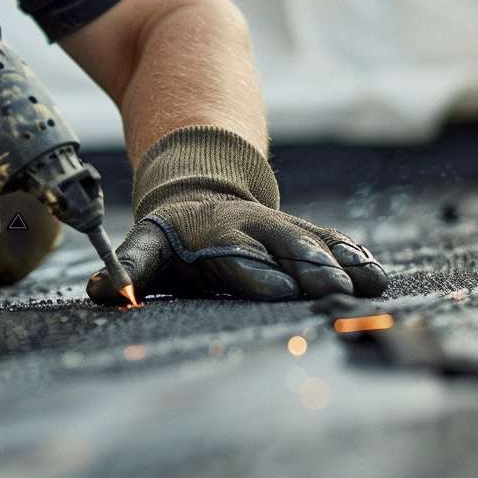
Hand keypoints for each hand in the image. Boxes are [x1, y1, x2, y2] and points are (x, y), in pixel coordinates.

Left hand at [87, 126, 387, 305]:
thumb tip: (100, 290)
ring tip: (363, 285)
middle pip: (277, 246)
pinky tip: (376, 276)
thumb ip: (128, 269)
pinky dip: (353, 257)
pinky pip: (330, 241)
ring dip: (336, 264)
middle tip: (327, 288)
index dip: (252, 269)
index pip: (230, 254)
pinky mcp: (302, 233)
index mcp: (205, 234)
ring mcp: (276, 228)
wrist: (201, 188)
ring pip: (309, 242)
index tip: (278, 288)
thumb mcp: (145, 250)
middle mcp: (245, 227)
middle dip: (302, 266)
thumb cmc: (172, 241)